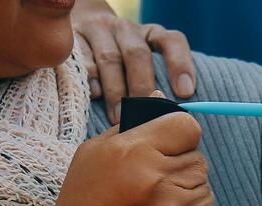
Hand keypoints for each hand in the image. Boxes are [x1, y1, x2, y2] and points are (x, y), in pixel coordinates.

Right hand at [31, 100, 221, 205]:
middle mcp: (157, 180)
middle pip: (200, 160)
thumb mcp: (93, 155)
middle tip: (154, 188)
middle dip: (182, 170)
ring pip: (207, 190)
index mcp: (134, 151)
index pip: (188, 127)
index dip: (179, 137)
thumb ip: (131, 126)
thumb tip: (160, 100)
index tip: (167, 150)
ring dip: (189, 197)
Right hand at [71, 0, 195, 124]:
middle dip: (142, 86)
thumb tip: (171, 119)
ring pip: (109, 58)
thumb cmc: (123, 62)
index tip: (185, 93)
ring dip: (115, 91)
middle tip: (144, 115)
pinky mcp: (75, 37)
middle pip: (137, 54)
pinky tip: (95, 96)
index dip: (180, 65)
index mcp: (151, 34)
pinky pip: (83, 58)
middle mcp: (126, 29)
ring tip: (119, 118)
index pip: (171, 41)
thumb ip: (159, 84)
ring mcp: (100, 30)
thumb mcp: (145, 64)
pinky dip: (90, 79)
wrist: (85, 30)